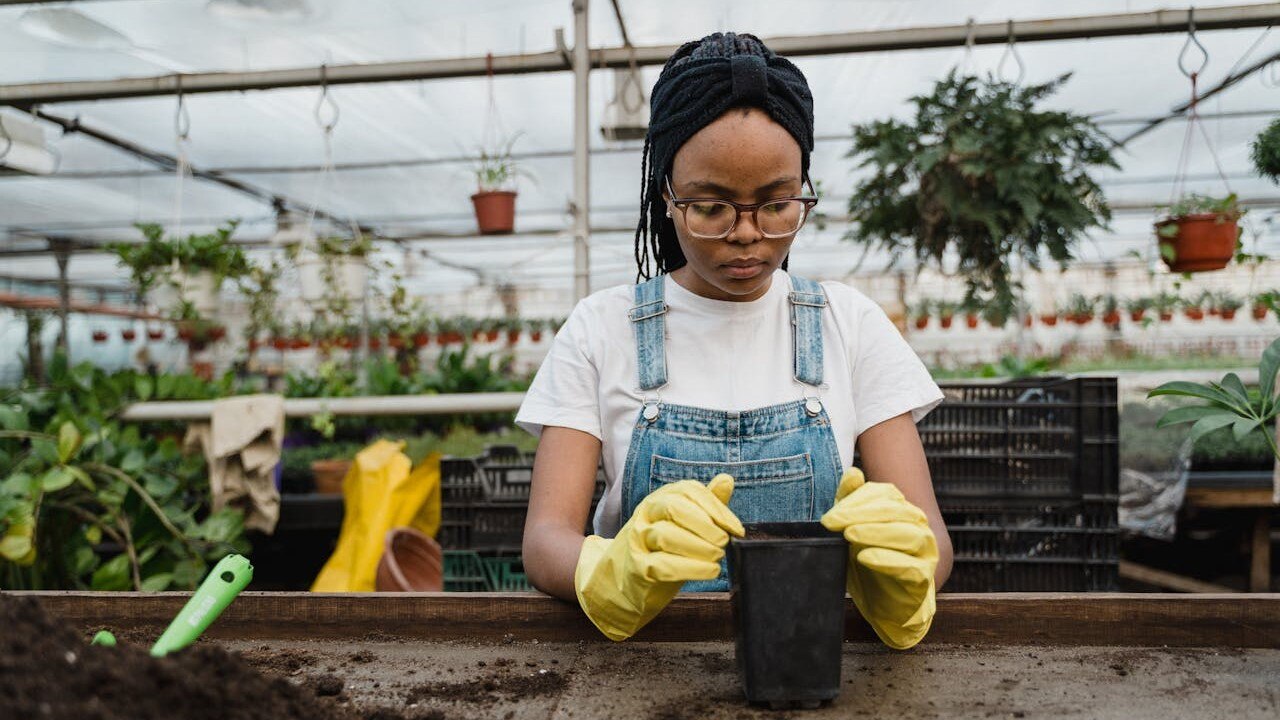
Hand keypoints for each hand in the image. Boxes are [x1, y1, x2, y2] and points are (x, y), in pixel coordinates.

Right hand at [574, 474, 743, 640]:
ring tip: (717, 557)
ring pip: (666, 535)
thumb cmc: (661, 550)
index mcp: (661, 499)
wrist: (620, 582)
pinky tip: (709, 571)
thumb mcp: (684, 523)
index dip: (716, 508)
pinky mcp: (636, 568)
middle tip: (723, 542)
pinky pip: (661, 565)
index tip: (736, 529)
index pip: (689, 491)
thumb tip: (727, 479)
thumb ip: (706, 503)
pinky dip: (690, 568)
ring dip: (699, 547)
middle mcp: (647, 514)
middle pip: (674, 507)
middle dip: (705, 525)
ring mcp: (639, 540)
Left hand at [820, 467, 937, 649]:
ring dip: (876, 532)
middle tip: (833, 522)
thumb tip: (853, 472)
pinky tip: (865, 557)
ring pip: (908, 535)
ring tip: (850, 534)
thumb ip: (851, 502)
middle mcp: (918, 526)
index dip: (856, 500)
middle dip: (860, 514)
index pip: (884, 494)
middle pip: (894, 511)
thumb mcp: (852, 530)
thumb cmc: (868, 562)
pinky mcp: (924, 578)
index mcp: (902, 509)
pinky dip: (888, 560)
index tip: (829, 516)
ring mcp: (925, 552)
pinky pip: (911, 567)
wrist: (884, 604)